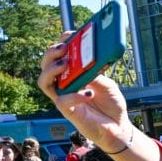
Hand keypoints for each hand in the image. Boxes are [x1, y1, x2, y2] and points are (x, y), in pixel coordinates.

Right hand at [37, 34, 131, 149]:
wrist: (118, 126)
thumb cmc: (111, 104)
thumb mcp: (107, 84)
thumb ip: (96, 74)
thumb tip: (87, 62)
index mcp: (73, 74)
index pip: (59, 55)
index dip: (60, 43)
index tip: (67, 35)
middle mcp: (64, 84)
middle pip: (45, 65)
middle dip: (51, 54)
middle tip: (63, 49)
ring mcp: (64, 97)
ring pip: (43, 81)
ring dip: (51, 70)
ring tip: (65, 64)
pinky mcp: (68, 111)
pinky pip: (62, 101)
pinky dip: (73, 95)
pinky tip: (87, 93)